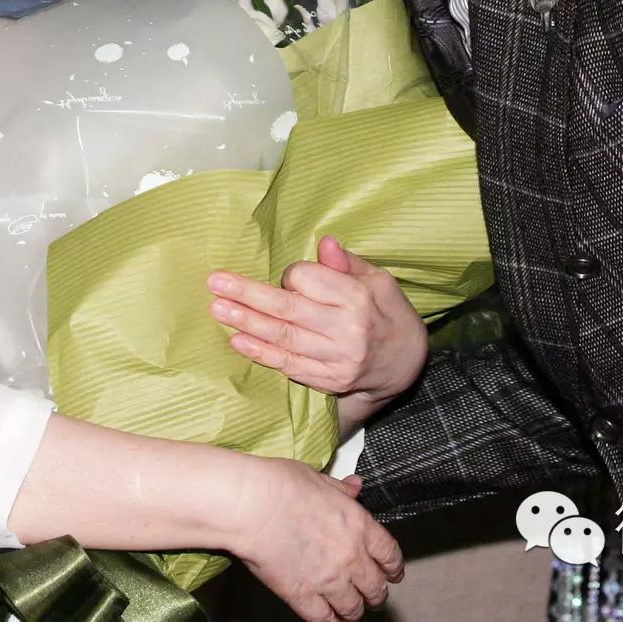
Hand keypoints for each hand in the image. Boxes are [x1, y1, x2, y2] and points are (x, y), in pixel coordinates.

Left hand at [209, 235, 426, 418]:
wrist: (406, 363)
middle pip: (288, 309)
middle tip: (216, 284)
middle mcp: (346, 329)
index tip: (290, 277)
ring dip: (247, 324)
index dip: (291, 275)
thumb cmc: (387, 312)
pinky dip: (261, 354)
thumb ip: (346, 263)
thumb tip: (324, 242)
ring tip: (218, 310)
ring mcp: (336, 359)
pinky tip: (238, 341)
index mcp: (358, 298)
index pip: (307, 280)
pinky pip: (288, 366)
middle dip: (248, 296)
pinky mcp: (328, 381)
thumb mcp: (378, 280)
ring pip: (283, 339)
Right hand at [227, 457, 403, 621]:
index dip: (393, 568)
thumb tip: (355, 486)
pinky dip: (329, 621)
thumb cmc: (280, 485)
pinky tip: (328, 618)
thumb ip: (341, 489)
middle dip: (376, 594)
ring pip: (353, 608)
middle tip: (372, 596)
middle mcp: (350, 556)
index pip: (389, 554)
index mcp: (358, 525)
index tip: (392, 573)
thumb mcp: (318, 479)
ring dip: (354, 611)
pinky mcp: (303, 595)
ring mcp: (328, 579)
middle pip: (376, 587)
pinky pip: (324, 619)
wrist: (252, 504)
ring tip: (350, 610)